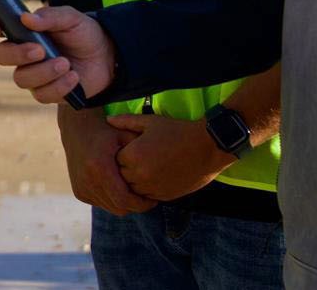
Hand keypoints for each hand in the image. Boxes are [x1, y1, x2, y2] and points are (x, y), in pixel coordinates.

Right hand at [0, 6, 116, 102]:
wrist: (108, 56)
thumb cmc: (84, 33)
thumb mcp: (71, 18)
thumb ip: (50, 16)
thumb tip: (26, 19)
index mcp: (23, 31)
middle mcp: (22, 54)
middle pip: (1, 56)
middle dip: (18, 55)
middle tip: (40, 50)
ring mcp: (33, 74)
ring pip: (21, 79)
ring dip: (44, 72)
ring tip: (66, 64)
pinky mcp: (47, 92)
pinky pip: (42, 95)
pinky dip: (59, 86)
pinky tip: (74, 77)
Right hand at [56, 106, 155, 214]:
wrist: (77, 129)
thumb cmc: (106, 132)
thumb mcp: (126, 136)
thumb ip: (141, 154)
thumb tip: (159, 174)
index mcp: (99, 167)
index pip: (125, 200)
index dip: (142, 204)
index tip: (153, 199)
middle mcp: (87, 180)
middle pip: (119, 208)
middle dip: (135, 206)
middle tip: (147, 198)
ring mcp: (81, 187)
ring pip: (111, 208)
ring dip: (124, 203)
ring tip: (133, 191)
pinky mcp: (79, 192)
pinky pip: (101, 204)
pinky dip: (112, 200)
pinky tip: (118, 187)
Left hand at [110, 113, 230, 200]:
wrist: (208, 147)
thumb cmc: (178, 131)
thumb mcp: (150, 122)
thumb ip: (126, 122)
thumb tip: (108, 120)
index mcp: (134, 155)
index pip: (114, 160)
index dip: (121, 154)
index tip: (129, 147)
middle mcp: (141, 174)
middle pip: (121, 176)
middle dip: (126, 168)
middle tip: (138, 158)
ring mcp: (153, 187)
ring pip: (133, 189)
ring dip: (136, 180)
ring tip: (147, 167)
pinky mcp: (166, 196)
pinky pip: (148, 196)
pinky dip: (148, 189)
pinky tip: (157, 176)